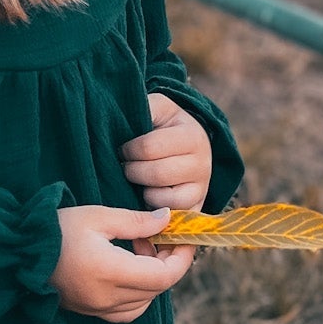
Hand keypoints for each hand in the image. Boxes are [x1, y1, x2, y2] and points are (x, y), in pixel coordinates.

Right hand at [50, 204, 195, 322]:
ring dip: (153, 277)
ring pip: (145, 301)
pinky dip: (139, 294)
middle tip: (158, 234)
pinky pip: (128, 311)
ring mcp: (98, 309)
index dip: (181, 258)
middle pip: (157, 288)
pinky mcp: (91, 312)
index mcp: (110, 272)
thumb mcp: (98, 216)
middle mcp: (107, 297)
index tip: (184, 239)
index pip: (164, 276)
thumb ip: (136, 221)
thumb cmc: (56, 230)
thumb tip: (167, 219)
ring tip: (139, 248)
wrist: (19, 254)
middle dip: (168, 262)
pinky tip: (128, 270)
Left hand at [119, 92, 212, 211]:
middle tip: (125, 165)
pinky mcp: (195, 209)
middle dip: (132, 170)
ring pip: (161, 198)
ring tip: (136, 179)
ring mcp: (200, 189)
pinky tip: (146, 193)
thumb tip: (120, 117)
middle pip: (156, 174)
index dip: (128, 149)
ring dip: (140, 190)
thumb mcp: (158, 107)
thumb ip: (144, 106)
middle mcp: (202, 164)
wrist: (188, 146)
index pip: (149, 147)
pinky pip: (167, 216)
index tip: (124, 148)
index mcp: (192, 136)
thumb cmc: (165, 126)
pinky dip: (151, 207)